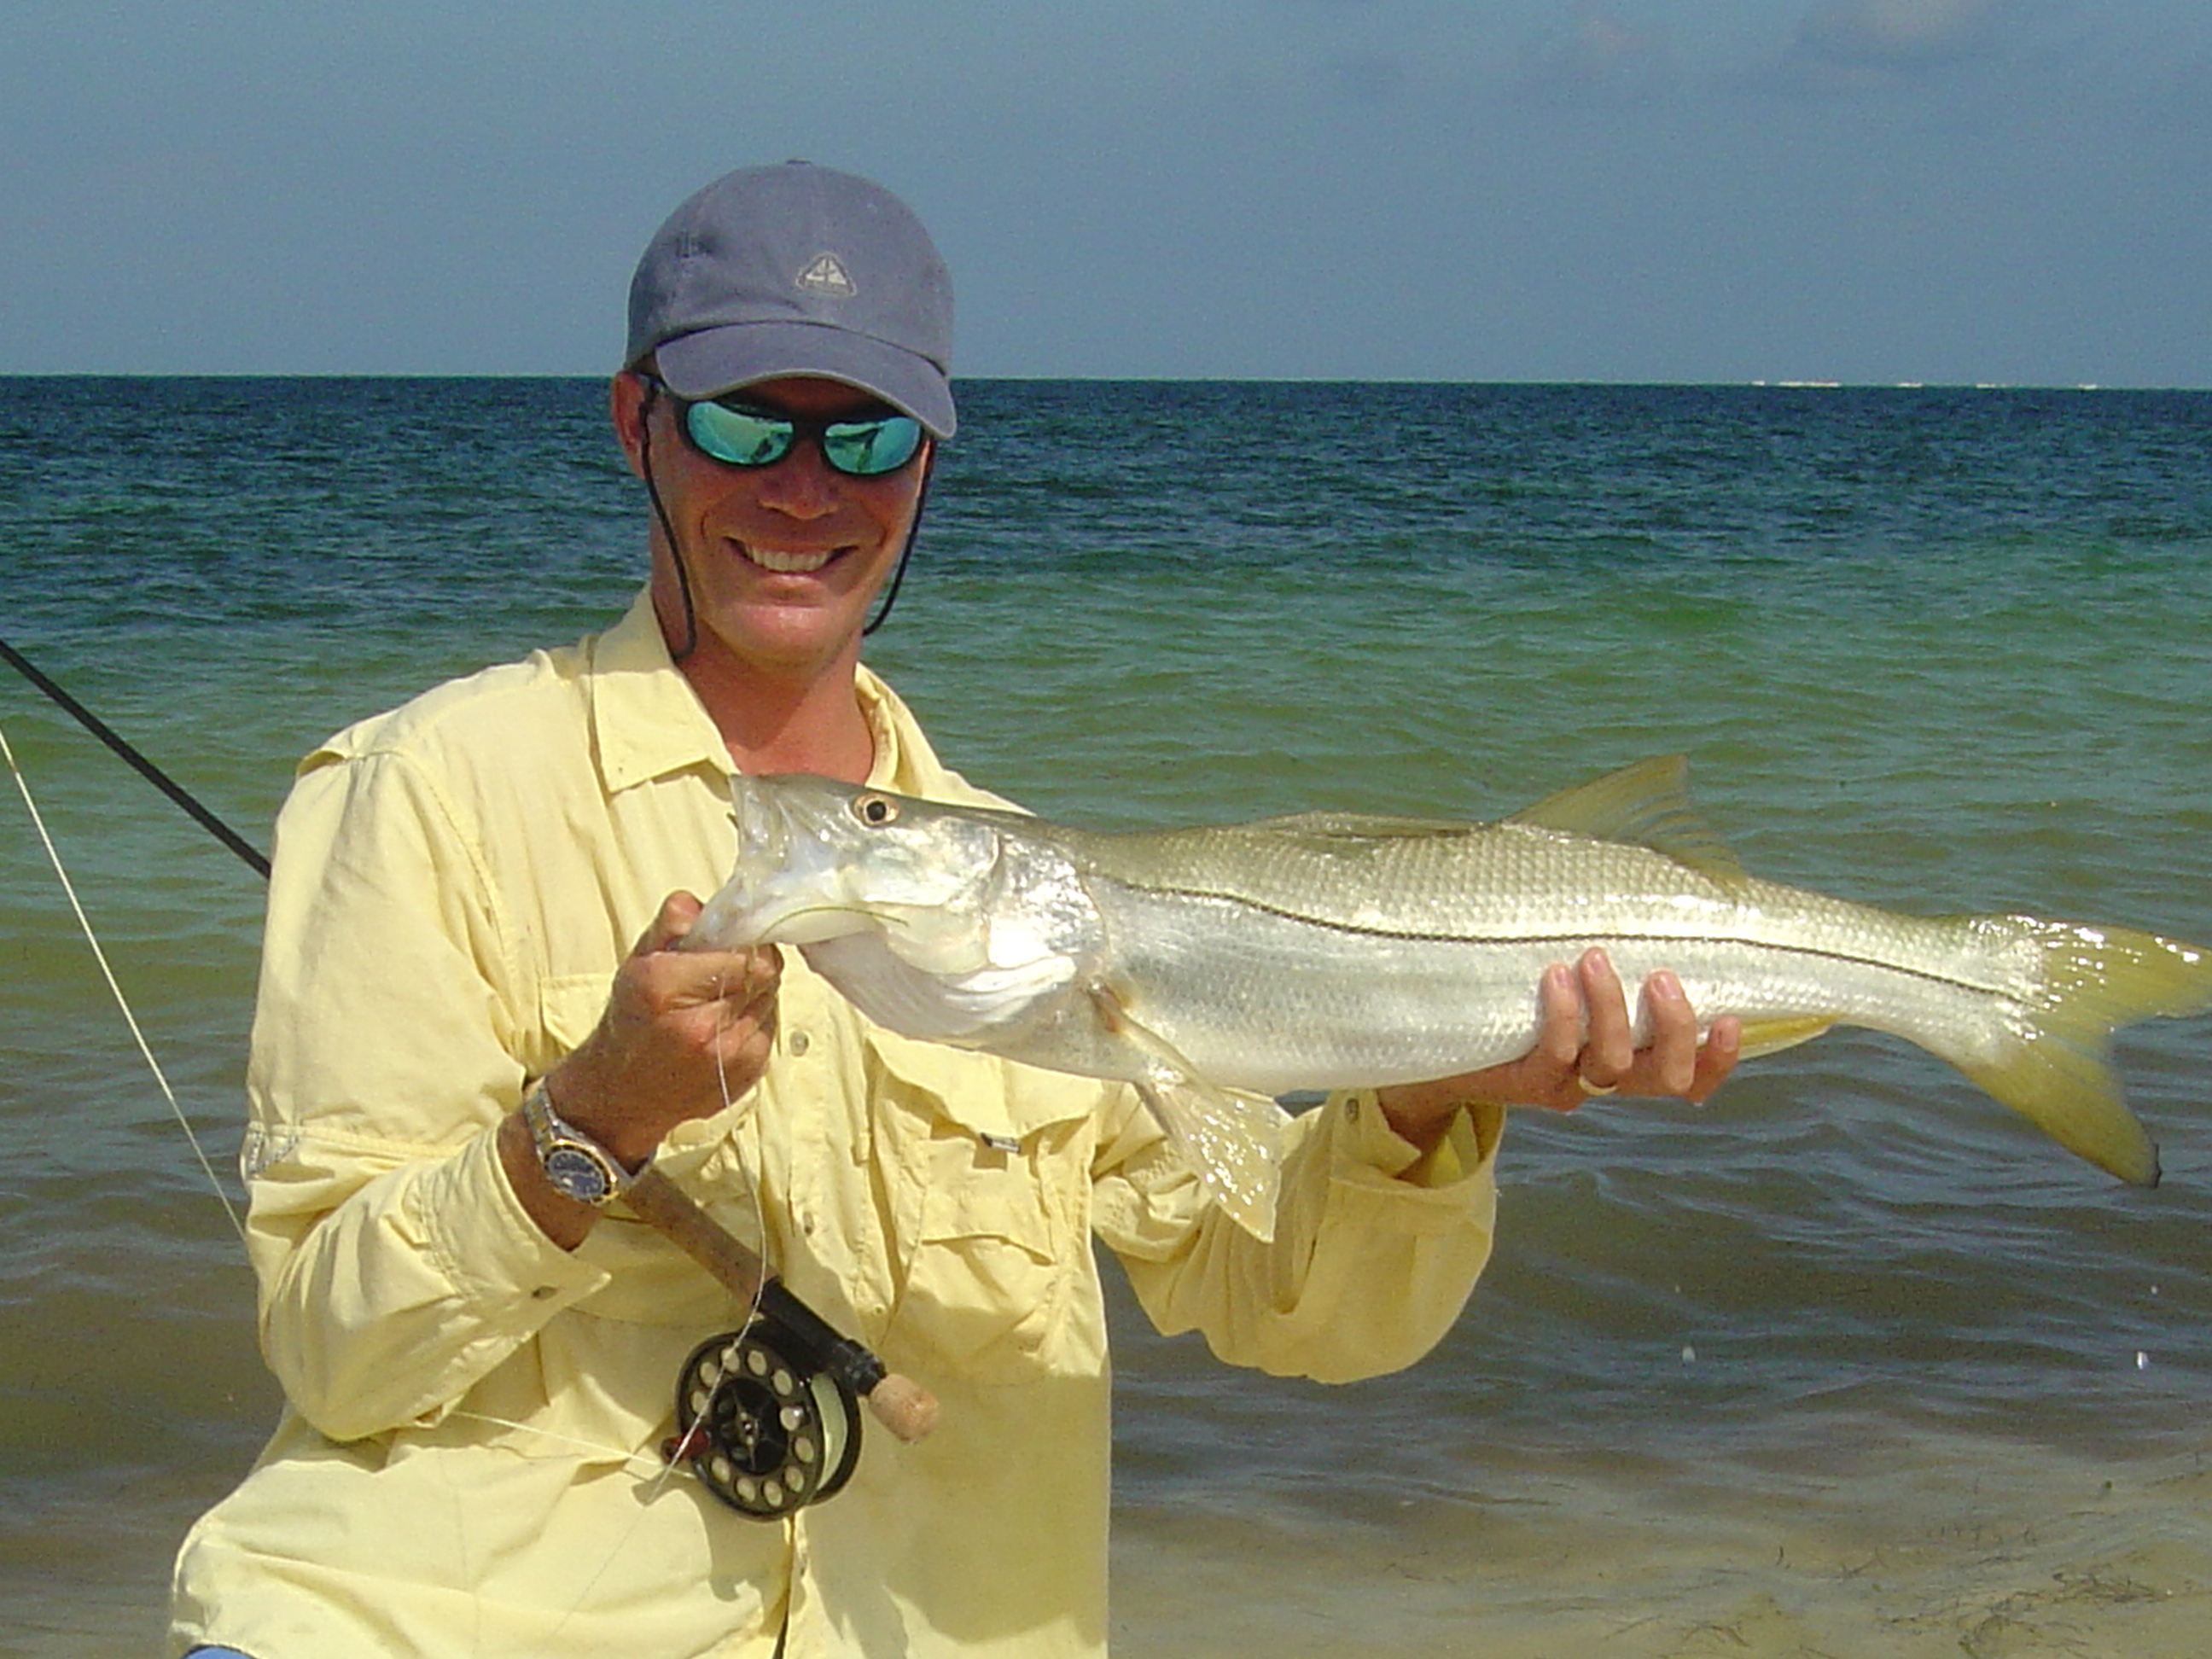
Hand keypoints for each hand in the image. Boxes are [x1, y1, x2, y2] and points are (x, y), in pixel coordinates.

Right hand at [546, 891, 781, 1166]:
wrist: (622, 1095)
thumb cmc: (630, 1022)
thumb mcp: (637, 961)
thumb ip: (672, 925)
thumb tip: (701, 904)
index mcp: (665, 988)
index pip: (747, 955)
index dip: (746, 943)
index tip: (734, 943)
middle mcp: (700, 1026)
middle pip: (765, 975)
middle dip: (751, 965)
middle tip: (726, 970)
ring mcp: (728, 1056)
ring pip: (771, 999)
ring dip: (754, 993)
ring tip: (719, 1001)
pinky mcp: (747, 1075)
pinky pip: (769, 1028)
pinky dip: (753, 1020)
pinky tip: (723, 1026)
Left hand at [1375, 948, 1741, 1146]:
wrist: (1441, 1040)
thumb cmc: (1519, 989)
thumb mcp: (1570, 971)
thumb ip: (1609, 942)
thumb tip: (1644, 870)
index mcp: (1630, 1059)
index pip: (1691, 1077)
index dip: (1719, 1059)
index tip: (1733, 1018)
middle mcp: (1606, 1079)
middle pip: (1664, 1076)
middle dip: (1674, 1029)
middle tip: (1660, 977)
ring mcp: (1567, 1085)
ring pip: (1610, 1063)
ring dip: (1610, 1008)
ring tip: (1593, 957)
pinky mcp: (1525, 1082)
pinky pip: (1555, 1056)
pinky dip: (1562, 1016)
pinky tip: (1554, 976)